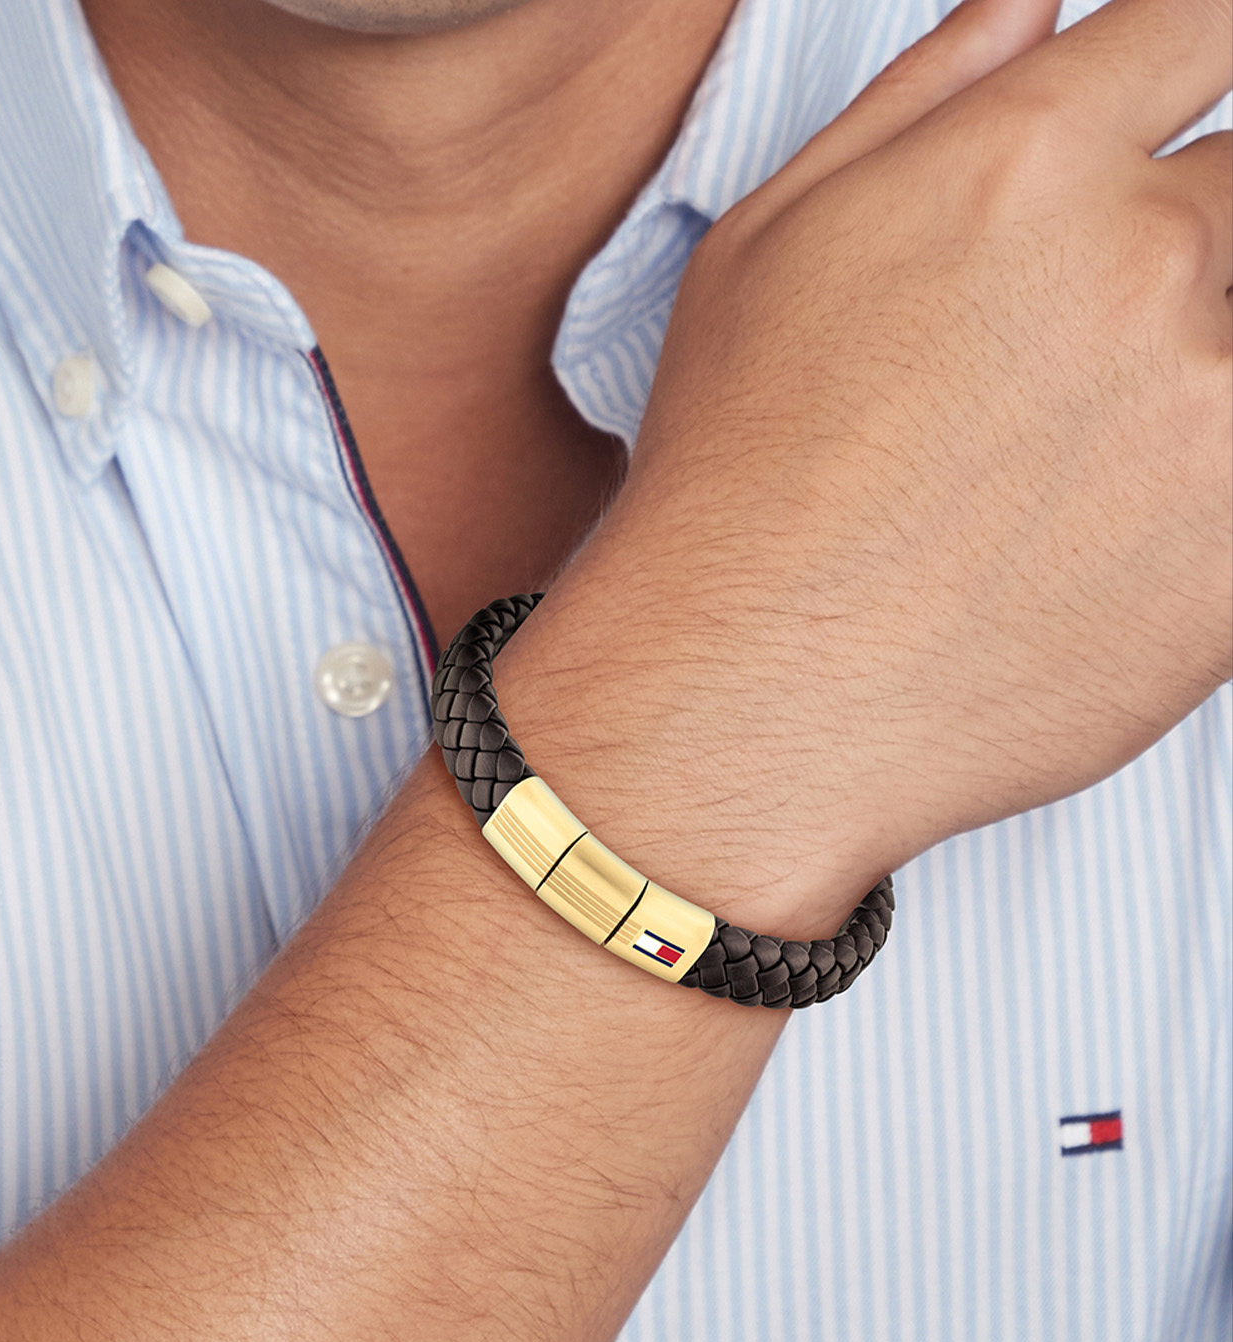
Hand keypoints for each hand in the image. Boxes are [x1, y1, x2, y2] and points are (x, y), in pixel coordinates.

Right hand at [505, 0, 1232, 930]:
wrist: (740, 701)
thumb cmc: (729, 493)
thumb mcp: (762, 258)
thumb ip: (915, 108)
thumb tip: (1025, 11)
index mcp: (1023, 166)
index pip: (1201, 28)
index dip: (1195, 63)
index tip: (1179, 117)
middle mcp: (1140, 267)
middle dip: (1177, 247)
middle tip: (1065, 349)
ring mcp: (1211, 414)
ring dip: (1185, 376)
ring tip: (1066, 462)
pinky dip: (1192, 491)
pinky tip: (1089, 537)